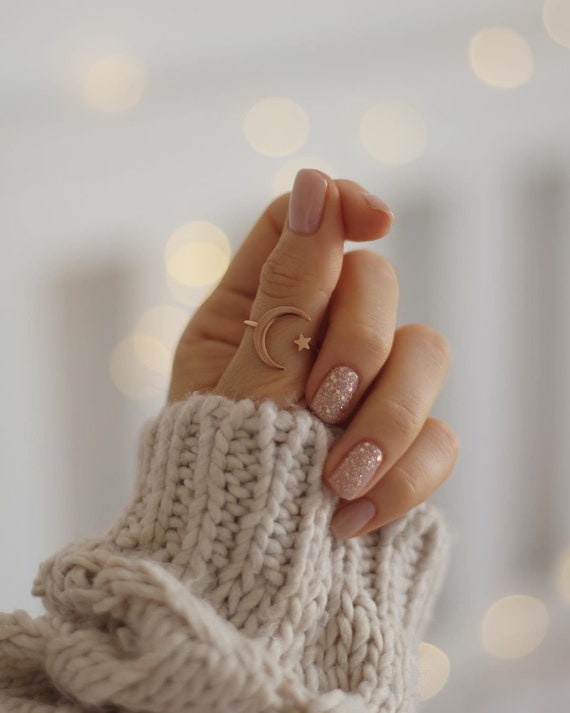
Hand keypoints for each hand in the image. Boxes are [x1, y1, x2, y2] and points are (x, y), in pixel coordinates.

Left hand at [168, 169, 458, 537]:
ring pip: (427, 354)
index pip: (305, 224)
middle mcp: (315, 340)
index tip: (376, 221)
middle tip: (321, 402)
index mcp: (255, 312)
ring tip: (337, 476)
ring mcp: (363, 392)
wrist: (237, 579)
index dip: (343, 208)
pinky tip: (350, 512)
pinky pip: (439, 437)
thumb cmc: (219, 478)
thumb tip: (316, 182)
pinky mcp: (400, 446)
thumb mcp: (244, 380)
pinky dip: (403, 475)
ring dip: (389, 416)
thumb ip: (288, 289)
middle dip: (359, 341)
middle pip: (376, 283)